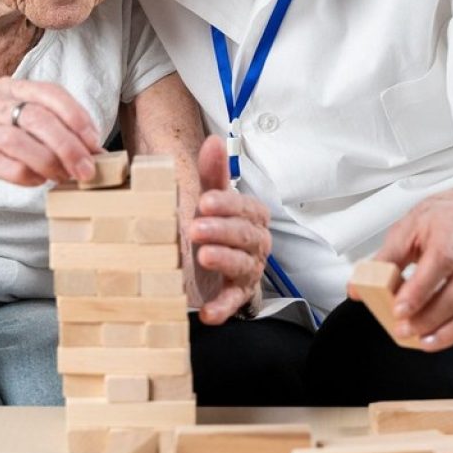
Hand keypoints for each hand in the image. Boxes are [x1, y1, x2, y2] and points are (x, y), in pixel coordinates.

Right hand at [0, 79, 103, 203]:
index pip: (52, 94)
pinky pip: (6, 165)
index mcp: (10, 89)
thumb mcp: (12, 124)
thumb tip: (90, 150)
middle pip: (41, 118)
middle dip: (70, 146)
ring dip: (51, 163)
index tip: (94, 143)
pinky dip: (27, 176)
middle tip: (87, 169)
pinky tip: (36, 181)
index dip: (78, 118)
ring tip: (63, 178)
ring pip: (23, 141)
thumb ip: (47, 130)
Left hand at [187, 135, 271, 324]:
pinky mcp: (237, 296)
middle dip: (223, 231)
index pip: (247, 208)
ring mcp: (248, 271)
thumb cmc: (213, 226)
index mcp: (251, 217)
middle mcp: (255, 244)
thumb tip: (214, 141)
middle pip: (247, 236)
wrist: (210, 266)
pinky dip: (222, 308)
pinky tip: (207, 312)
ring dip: (224, 260)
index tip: (204, 201)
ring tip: (203, 256)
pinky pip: (234, 303)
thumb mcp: (209, 199)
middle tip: (196, 227)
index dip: (228, 204)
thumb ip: (212, 173)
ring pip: (243, 265)